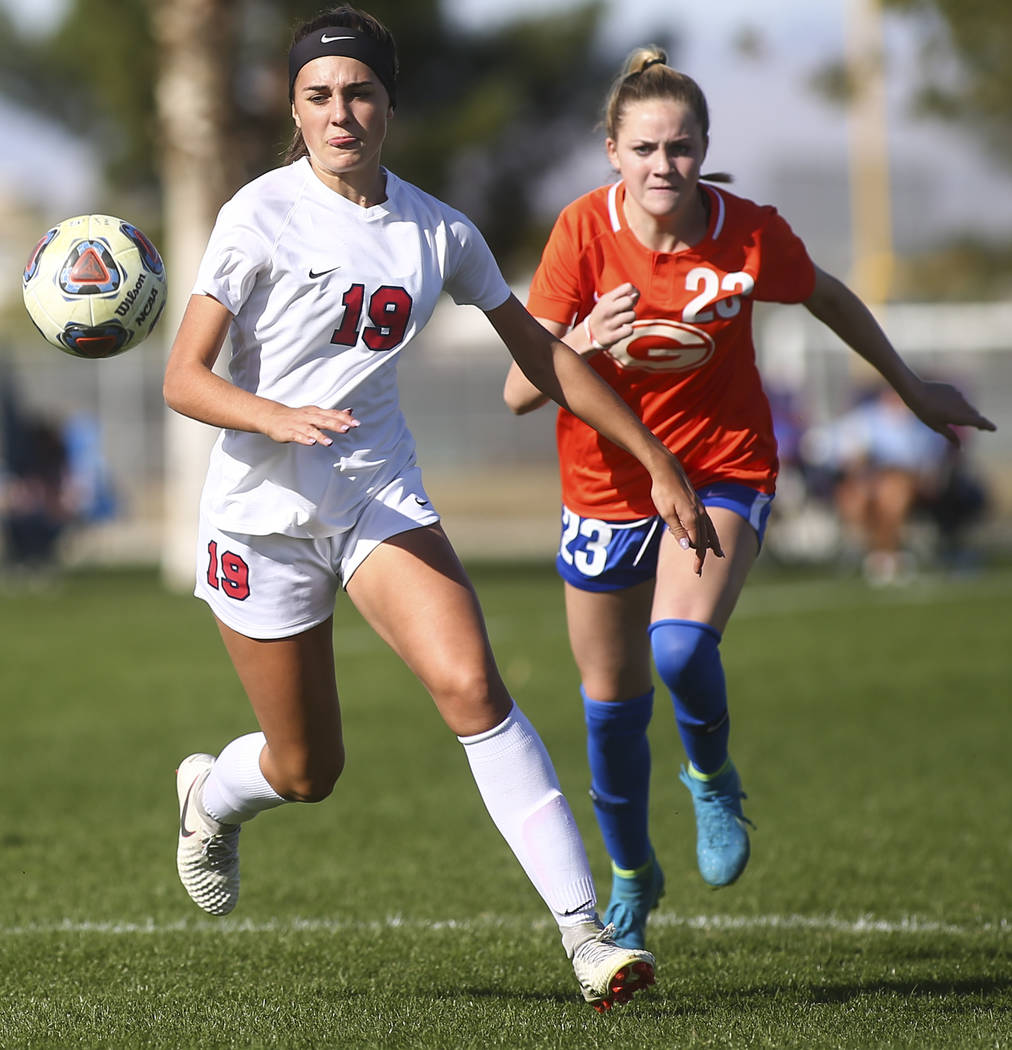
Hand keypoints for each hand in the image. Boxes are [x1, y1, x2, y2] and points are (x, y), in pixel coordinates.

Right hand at [260, 404, 359, 445]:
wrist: (273, 416)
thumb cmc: (298, 416)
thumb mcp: (317, 413)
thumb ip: (333, 414)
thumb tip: (350, 411)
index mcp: (316, 412)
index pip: (333, 414)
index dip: (344, 418)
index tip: (356, 423)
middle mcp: (309, 417)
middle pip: (324, 420)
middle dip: (336, 424)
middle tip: (347, 428)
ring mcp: (299, 425)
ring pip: (311, 429)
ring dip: (320, 435)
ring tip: (329, 442)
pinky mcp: (289, 432)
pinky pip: (297, 436)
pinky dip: (304, 439)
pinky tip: (311, 443)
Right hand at [585, 283, 639, 352]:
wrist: (590, 333)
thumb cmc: (605, 314)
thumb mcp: (608, 301)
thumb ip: (623, 295)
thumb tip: (636, 295)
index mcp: (607, 298)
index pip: (628, 287)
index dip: (634, 292)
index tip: (630, 298)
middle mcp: (606, 310)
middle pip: (630, 301)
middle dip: (631, 306)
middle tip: (625, 311)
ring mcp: (609, 324)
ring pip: (632, 316)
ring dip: (630, 319)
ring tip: (622, 321)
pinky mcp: (612, 337)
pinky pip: (630, 330)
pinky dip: (628, 330)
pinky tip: (621, 330)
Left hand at [649, 456, 723, 574]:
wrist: (668, 471)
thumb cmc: (663, 492)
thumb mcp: (666, 514)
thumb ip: (678, 531)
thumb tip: (689, 547)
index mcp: (693, 519)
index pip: (698, 544)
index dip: (698, 559)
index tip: (697, 572)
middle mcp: (700, 515)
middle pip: (706, 540)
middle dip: (704, 556)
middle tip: (699, 572)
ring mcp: (701, 509)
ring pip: (710, 531)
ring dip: (713, 544)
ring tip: (720, 554)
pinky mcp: (698, 505)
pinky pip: (708, 523)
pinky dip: (711, 532)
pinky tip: (710, 535)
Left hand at [905, 380, 995, 444]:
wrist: (916, 391)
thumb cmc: (925, 412)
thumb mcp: (937, 427)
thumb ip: (950, 436)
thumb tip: (960, 448)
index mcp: (960, 416)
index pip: (979, 421)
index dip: (987, 425)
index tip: (993, 428)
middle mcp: (963, 405)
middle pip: (974, 415)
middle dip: (976, 421)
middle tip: (979, 427)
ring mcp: (959, 396)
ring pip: (967, 406)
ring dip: (965, 412)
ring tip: (956, 416)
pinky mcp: (954, 389)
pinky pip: (959, 398)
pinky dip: (956, 403)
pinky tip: (944, 404)